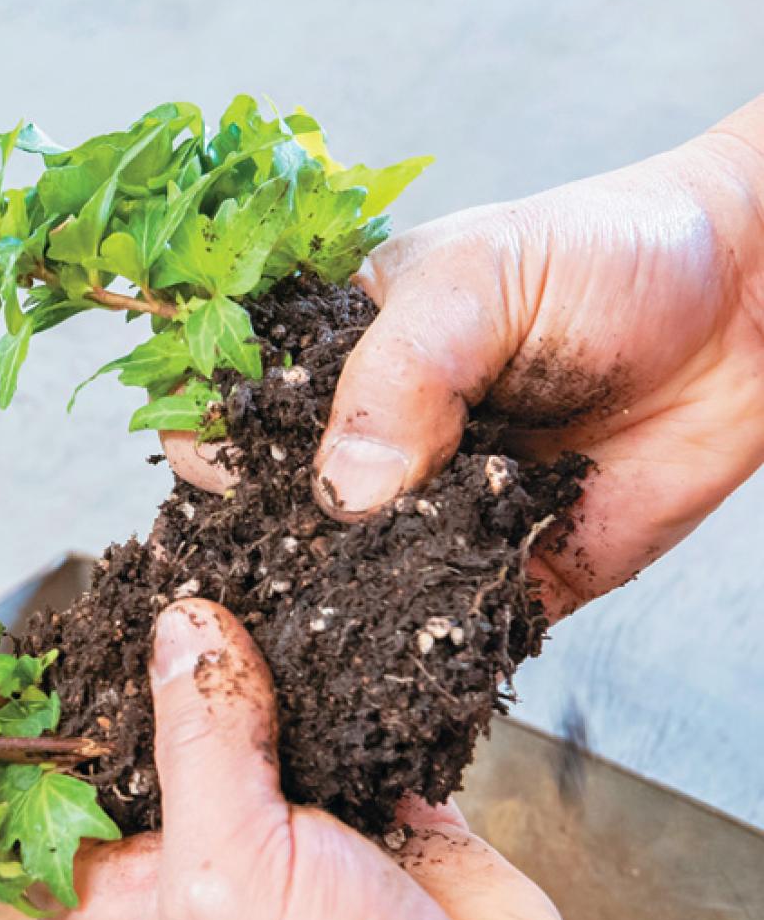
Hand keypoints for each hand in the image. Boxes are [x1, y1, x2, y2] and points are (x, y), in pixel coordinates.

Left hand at [42, 598, 763, 919]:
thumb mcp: (227, 870)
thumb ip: (199, 736)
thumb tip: (182, 624)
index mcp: (117, 897)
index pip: (49, 791)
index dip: (50, 715)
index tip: (61, 628)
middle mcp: (192, 858)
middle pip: (152, 736)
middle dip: (163, 665)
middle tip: (163, 577)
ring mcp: (280, 831)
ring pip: (249, 716)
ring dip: (255, 657)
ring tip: (243, 572)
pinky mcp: (362, 807)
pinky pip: (338, 718)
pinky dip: (337, 673)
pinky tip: (328, 614)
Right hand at [166, 98, 763, 617]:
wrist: (750, 307)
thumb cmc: (603, 254)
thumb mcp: (477, 279)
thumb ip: (397, 377)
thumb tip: (341, 492)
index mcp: (335, 359)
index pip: (233, 411)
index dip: (210, 446)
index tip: (217, 481)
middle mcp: (371, 445)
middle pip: (278, 513)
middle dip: (262, 549)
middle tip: (260, 578)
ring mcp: (428, 515)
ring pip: (350, 583)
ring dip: (336, 611)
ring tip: (321, 633)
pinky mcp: (497, 572)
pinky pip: (444, 626)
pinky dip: (424, 651)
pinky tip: (401, 665)